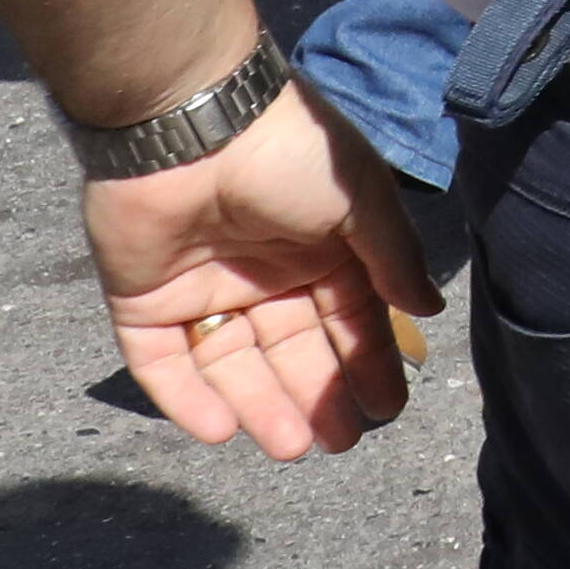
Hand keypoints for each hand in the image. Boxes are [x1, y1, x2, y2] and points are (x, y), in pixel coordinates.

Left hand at [84, 81, 440, 462]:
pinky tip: (218, 429)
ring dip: (259, 406)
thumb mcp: (361, 198)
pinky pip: (160, 360)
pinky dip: (185, 398)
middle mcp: (262, 274)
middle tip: (334, 441)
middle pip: (291, 350)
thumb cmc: (289, 153)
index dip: (368, 363)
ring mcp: (200, 290)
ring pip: (231, 364)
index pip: (347, 318)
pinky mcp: (141, 301)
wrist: (189, 122)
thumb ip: (393, 258)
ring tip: (289, 445)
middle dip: (316, 395)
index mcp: (318, 247)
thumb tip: (428, 311)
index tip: (385, 410)